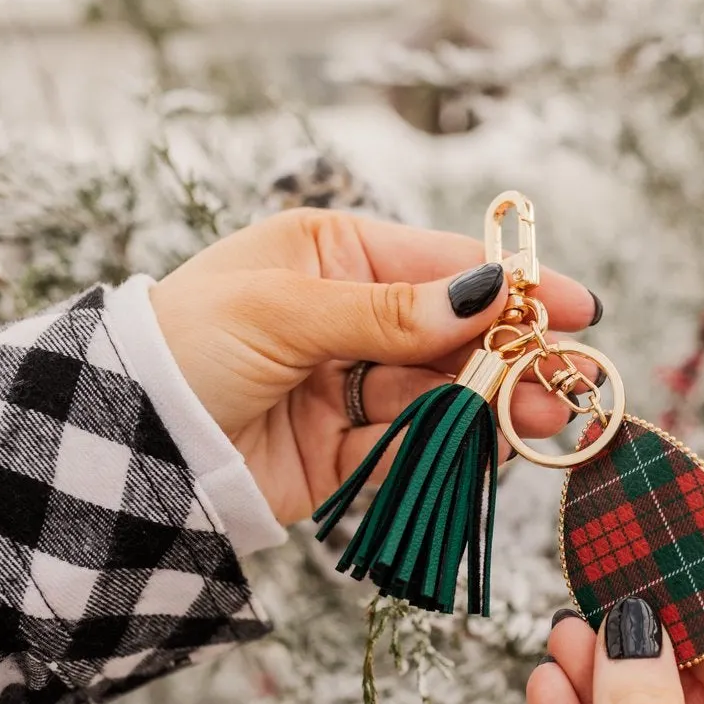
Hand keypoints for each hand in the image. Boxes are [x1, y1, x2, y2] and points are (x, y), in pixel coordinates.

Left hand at [150, 209, 598, 525]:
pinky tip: (496, 442)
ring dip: (496, 401)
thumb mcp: (284, 311)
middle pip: (453, 332)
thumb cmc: (186, 344)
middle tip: (570, 376)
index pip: (439, 263)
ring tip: (545, 415)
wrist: (127, 443)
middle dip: (513, 352)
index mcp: (331, 255)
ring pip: (443, 389)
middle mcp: (349, 315)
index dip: (511, 283)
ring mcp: (349, 383)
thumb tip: (483, 293)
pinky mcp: (344, 448)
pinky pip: (414, 441)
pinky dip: (455, 443)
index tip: (576, 306)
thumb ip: (389, 313)